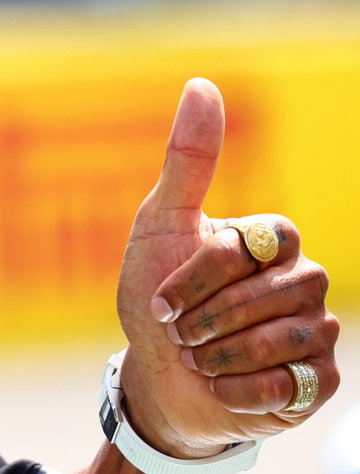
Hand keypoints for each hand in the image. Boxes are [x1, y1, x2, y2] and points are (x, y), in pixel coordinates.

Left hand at [114, 78, 337, 457]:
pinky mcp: (318, 382)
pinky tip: (221, 386)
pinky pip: (290, 385)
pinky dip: (240, 390)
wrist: (155, 378)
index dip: (200, 276)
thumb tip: (202, 83)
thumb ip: (187, 160)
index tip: (160, 299)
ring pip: (284, 339)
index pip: (254, 245)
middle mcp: (305, 280)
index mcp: (273, 240)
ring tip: (197, 357)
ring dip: (221, 354)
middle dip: (208, 317)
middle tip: (178, 332)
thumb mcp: (160, 224)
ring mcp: (316, 332)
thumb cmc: (156, 296)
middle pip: (274, 293)